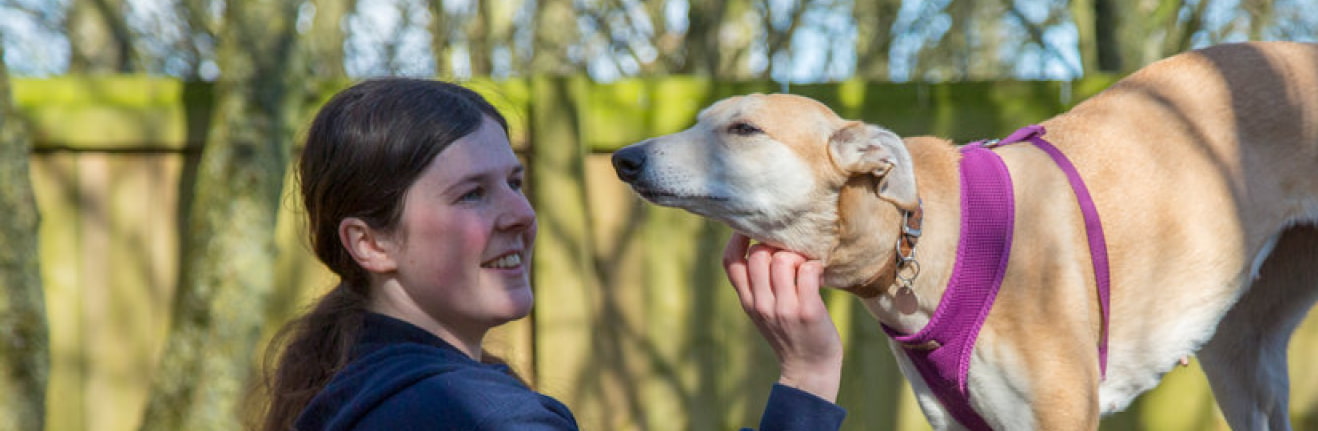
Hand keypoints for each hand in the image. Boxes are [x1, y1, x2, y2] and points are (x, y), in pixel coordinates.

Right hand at [723, 232, 842, 402]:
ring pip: (783, 259)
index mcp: (748, 302)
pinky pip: (807, 271)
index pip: (731, 262)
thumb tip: (764, 247)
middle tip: (793, 258)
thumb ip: (760, 286)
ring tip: (807, 269)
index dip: (738, 239)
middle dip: (777, 248)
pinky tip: (819, 276)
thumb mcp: (764, 312)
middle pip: (758, 255)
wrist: (809, 370)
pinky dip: (815, 266)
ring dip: (799, 257)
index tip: (753, 230)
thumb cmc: (791, 335)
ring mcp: (783, 308)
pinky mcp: (806, 311)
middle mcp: (761, 304)